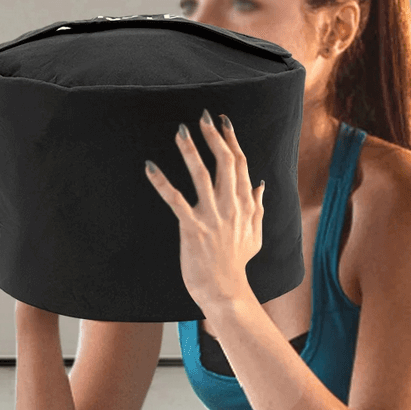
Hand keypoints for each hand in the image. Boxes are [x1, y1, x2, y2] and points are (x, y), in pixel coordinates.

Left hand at [145, 111, 265, 311]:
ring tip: (181, 132)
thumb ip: (258, 208)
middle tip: (203, 117)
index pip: (241, 166)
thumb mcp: (255, 235)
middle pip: (225, 163)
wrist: (226, 292)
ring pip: (202, 175)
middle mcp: (231, 207)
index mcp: (245, 207)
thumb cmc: (236, 265)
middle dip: (214, 137)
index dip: (232, 141)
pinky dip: (162, 183)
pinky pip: (175, 200)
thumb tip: (261, 184)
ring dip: (191, 151)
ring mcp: (212, 218)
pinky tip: (150, 167)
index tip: (223, 122)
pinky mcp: (193, 229)